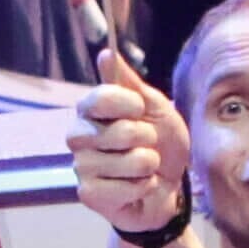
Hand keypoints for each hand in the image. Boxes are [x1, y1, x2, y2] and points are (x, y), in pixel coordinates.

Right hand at [67, 55, 193, 236]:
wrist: (170, 186)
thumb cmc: (160, 143)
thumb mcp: (154, 107)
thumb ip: (130, 82)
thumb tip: (105, 53)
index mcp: (89, 110)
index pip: (100, 98)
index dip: (129, 104)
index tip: (141, 109)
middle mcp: (78, 137)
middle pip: (117, 132)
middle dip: (146, 138)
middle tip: (147, 144)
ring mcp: (81, 167)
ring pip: (126, 162)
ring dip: (148, 165)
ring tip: (145, 168)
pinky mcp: (88, 194)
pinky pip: (124, 188)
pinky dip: (142, 187)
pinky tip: (138, 187)